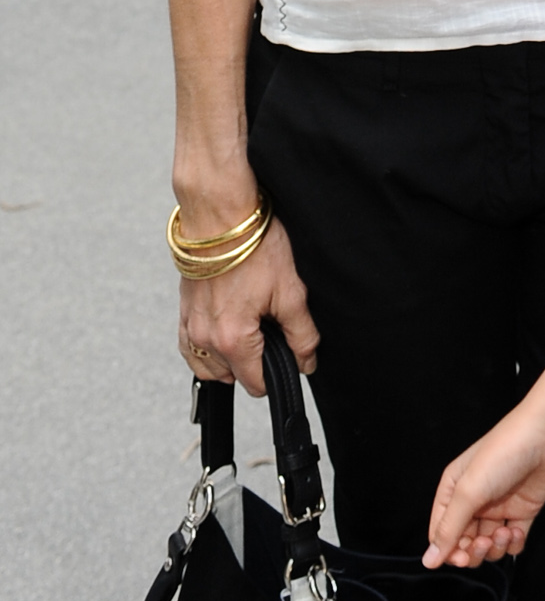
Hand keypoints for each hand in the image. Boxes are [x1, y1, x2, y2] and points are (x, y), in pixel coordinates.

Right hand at [178, 211, 319, 390]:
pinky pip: (192, 349)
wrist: (220, 215)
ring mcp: (189, 327)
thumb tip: (307, 362)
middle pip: (233, 376)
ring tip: (250, 329)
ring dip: (230, 358)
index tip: (288, 354)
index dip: (278, 373)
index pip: (256, 384)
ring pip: (211, 366)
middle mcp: (205, 339)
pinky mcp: (182, 313)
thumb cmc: (254, 246)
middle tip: (271, 328)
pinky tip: (226, 330)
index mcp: (232, 339)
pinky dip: (208, 349)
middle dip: (255, 362)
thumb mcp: (290, 291)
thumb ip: (301, 334)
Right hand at [426, 355, 544, 568]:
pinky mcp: (523, 510)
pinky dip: (513, 544)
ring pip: (488, 544)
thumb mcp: (469, 490)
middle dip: (473, 551)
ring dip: (494, 547)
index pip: (440, 532)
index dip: (448, 550)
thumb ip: (449, 527)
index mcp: (454, 490)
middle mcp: (474, 499)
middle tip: (483, 544)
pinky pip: (512, 540)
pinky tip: (517, 532)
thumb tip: (429, 561)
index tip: (461, 557)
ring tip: (504, 532)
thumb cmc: (504, 453)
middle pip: (464, 542)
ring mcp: (499, 506)